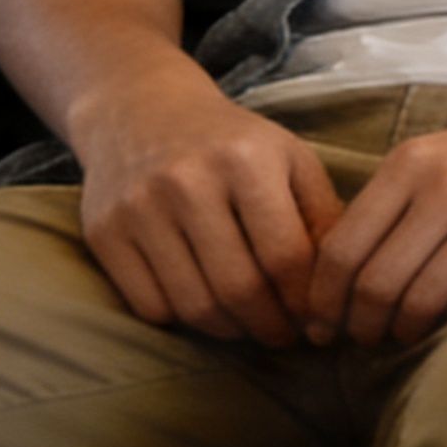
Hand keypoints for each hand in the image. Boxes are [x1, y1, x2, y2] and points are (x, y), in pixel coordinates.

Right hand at [66, 63, 340, 347]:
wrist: (142, 110)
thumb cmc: (233, 143)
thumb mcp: (290, 159)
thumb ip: (321, 215)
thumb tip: (342, 282)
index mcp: (246, 160)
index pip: (285, 255)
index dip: (305, 300)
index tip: (319, 320)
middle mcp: (188, 182)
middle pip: (238, 287)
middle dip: (270, 325)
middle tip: (285, 337)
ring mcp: (139, 208)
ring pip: (192, 305)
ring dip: (229, 330)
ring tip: (251, 328)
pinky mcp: (104, 232)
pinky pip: (149, 305)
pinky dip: (184, 321)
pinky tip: (207, 311)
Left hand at [305, 87, 446, 343]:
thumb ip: (401, 201)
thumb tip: (341, 270)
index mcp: (414, 161)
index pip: (341, 247)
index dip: (321, 298)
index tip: (320, 325)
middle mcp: (445, 184)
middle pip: (374, 281)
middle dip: (360, 324)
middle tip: (362, 340)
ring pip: (420, 299)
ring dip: (404, 330)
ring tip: (405, 335)